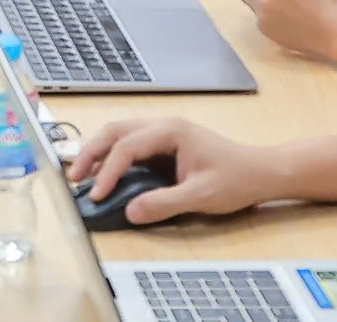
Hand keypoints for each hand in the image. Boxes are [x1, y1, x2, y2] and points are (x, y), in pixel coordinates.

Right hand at [68, 118, 282, 225]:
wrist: (261, 171)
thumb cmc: (236, 179)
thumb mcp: (201, 196)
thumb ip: (164, 203)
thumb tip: (130, 212)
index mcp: (170, 131)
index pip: (127, 147)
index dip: (108, 171)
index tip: (97, 195)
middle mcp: (162, 125)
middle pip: (115, 130)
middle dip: (91, 153)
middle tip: (75, 179)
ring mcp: (163, 132)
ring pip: (119, 133)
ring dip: (98, 152)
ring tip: (82, 177)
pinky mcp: (164, 143)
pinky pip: (130, 144)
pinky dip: (112, 156)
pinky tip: (105, 174)